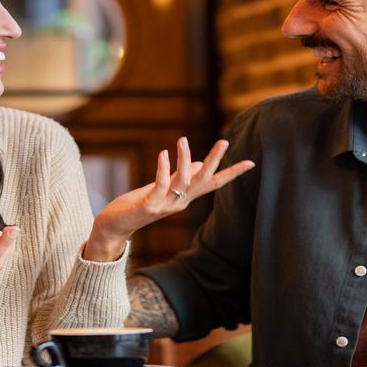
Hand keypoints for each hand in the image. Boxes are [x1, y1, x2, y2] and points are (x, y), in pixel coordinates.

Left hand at [84, 137, 254, 260]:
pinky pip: (160, 185)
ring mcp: (166, 205)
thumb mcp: (163, 189)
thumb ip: (180, 178)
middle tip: (225, 141)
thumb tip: (196, 163)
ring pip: (183, 181)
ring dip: (184, 159)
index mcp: (185, 197)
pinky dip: (164, 169)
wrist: (115, 226)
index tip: (251, 162)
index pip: (214, 184)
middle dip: (215, 161)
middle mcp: (180, 202)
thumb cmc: (138, 204)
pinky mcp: (149, 206)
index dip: (232, 173)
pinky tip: (164, 153)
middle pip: (204, 180)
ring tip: (182, 139)